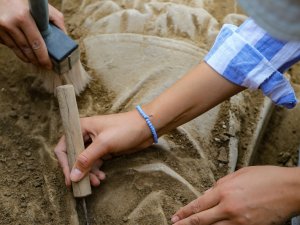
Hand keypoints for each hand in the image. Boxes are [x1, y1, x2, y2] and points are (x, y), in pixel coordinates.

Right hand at [0, 0, 65, 68]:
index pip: (36, 43)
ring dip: (27, 57)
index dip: (43, 57)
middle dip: (37, 60)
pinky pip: (7, 44)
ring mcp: (0, 28)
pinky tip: (23, 49)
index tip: (49, 64)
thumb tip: (64, 36)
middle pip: (26, 50)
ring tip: (35, 60)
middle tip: (44, 65)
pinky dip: (16, 48)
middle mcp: (10, 23)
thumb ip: (55, 19)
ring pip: (16, 50)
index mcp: (23, 17)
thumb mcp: (39, 6)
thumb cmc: (23, 0)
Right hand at [54, 111, 153, 185]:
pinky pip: (95, 163)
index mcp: (81, 128)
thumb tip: (73, 176)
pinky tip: (102, 177)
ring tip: (98, 182)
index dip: (64, 164)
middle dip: (79, 171)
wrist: (146, 128)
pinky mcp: (104, 150)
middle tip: (85, 184)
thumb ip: (86, 159)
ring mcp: (95, 143)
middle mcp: (85, 135)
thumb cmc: (124, 129)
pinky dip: (96, 171)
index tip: (70, 179)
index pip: (64, 147)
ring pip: (85, 162)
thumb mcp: (104, 143)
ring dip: (89, 173)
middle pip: (74, 157)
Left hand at [172, 166, 299, 224]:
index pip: (198, 204)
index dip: (184, 212)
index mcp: (224, 191)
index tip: (176, 216)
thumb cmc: (265, 177)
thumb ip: (221, 184)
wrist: (289, 189)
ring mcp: (239, 221)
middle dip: (185, 224)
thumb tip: (209, 192)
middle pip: (201, 220)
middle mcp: (228, 207)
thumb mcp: (238, 174)